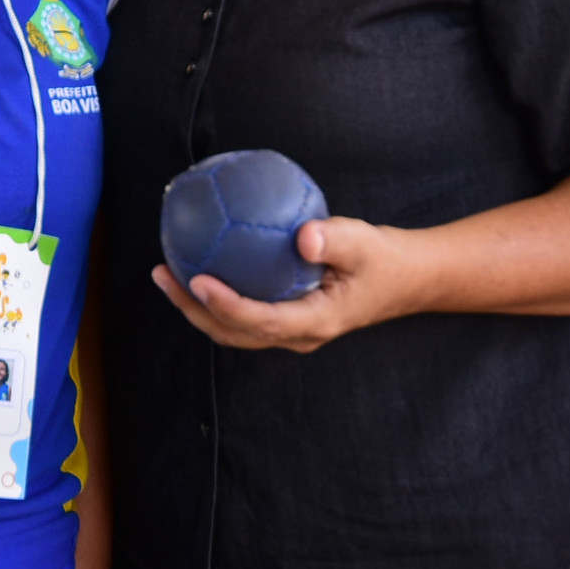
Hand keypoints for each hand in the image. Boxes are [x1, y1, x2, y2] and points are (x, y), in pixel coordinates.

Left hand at [149, 218, 421, 353]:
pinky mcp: (286, 315)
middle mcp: (296, 334)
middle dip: (193, 308)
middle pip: (233, 332)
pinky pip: (243, 310)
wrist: (406, 279)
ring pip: (233, 327)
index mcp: (314, 323)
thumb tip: (303, 234)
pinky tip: (201, 260)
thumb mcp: (365, 243)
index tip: (197, 279)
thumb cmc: (384, 258)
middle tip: (163, 275)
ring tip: (167, 273)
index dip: (224, 305)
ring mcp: (290, 329)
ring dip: (197, 305)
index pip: (259, 321)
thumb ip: (334, 239)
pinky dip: (217, 293)